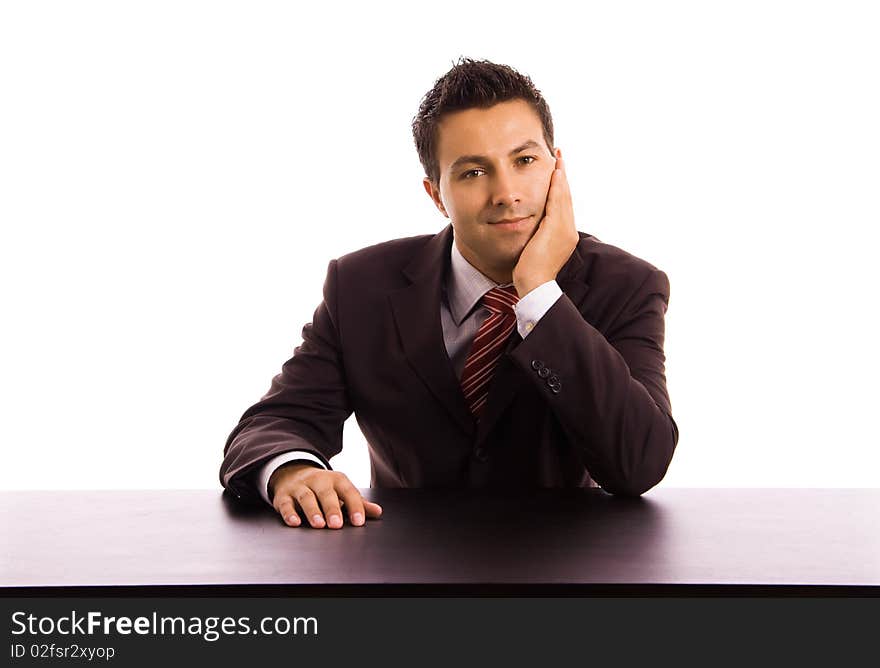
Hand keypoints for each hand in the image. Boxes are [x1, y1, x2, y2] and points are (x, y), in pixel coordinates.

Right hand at [269, 463, 382, 528]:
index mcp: (336, 480)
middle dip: (332, 509)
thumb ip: (358, 503)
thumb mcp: (341, 491)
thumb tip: (377, 512)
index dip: (354, 506)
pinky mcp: (283, 496)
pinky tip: (294, 523)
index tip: (358, 521)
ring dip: (312, 511)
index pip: (348, 491)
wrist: (292, 472)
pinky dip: (289, 513)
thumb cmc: (323, 488)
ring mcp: (300, 487)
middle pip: (326, 493)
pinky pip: (285, 504)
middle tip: (336, 525)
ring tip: (319, 525)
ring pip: (306, 497)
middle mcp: (318, 481)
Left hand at [512, 148, 578, 296]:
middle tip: (560, 157)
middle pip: (566, 197)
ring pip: (564, 196)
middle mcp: (569, 230)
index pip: (563, 206)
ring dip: (561, 176)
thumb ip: (538, 236)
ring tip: (558, 159)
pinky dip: (557, 186)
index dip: (561, 187)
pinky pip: (557, 202)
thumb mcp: (536, 250)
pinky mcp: (556, 228)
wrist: (534, 285)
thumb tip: (532, 229)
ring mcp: (565, 229)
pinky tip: (554, 173)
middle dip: (563, 176)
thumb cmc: (531, 273)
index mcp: (565, 235)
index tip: (558, 172)